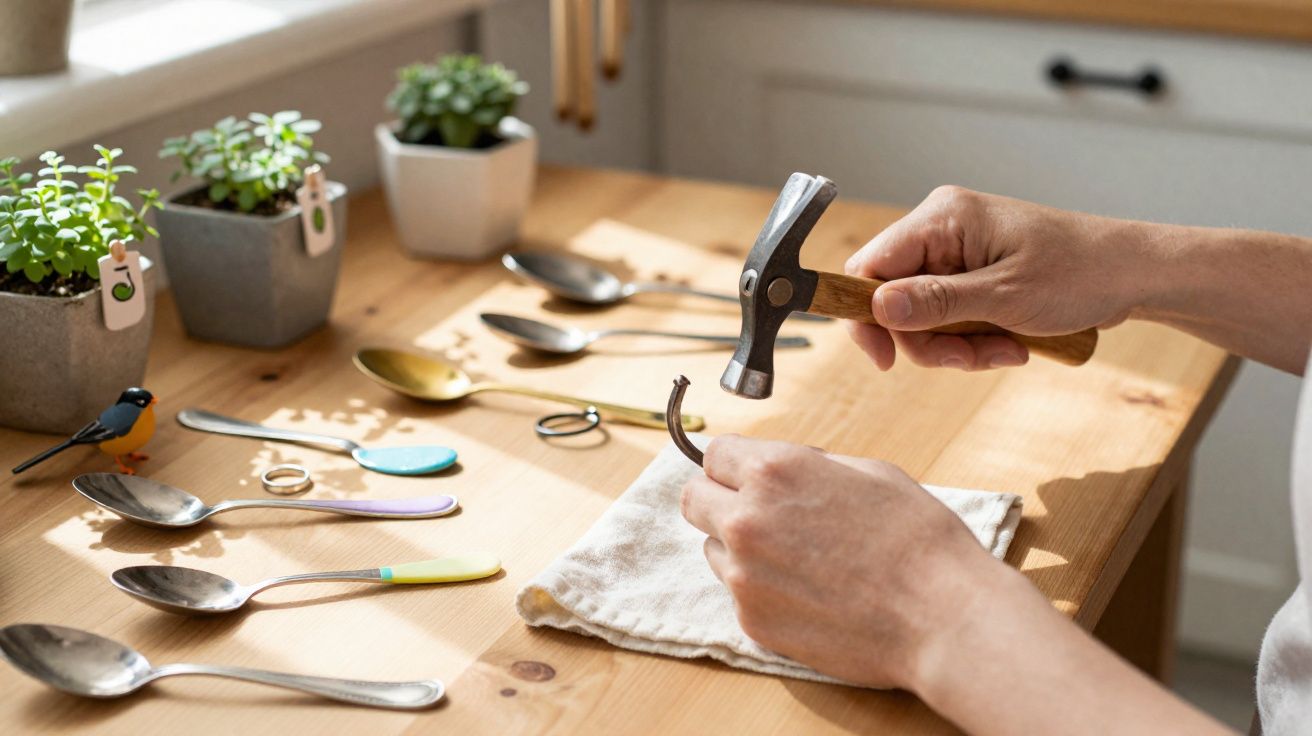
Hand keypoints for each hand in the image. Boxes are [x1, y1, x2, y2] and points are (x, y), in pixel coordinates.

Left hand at [679, 434, 1002, 687]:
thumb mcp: (868, 472)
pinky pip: (737, 594)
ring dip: (738, 548)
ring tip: (795, 559)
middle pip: (693, 499)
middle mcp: (746, 519)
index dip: (734, 465)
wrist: (940, 614)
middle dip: (719, 501)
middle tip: (757, 514)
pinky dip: (761, 590)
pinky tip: (807, 593)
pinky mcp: (752, 620)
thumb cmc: (916, 538)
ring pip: (713, 549)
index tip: (746, 476)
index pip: (713, 455)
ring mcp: (743, 574)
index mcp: (773, 471)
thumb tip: (785, 469)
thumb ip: (810, 467)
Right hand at [845, 186, 1141, 370]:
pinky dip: (972, 340)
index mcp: (943, 217)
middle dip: (928, 339)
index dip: (867, 315)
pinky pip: (948, 317)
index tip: (885, 359)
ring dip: (956, 346)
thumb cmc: (1081, 272)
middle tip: (967, 359)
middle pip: (894, 298)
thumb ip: (936, 301)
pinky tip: (1009, 344)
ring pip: (921, 315)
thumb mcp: (1004, 296)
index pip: (870, 266)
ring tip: (1003, 351)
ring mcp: (957, 252)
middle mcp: (942, 228)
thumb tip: (878, 307)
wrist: (1133, 275)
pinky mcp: (972, 274)